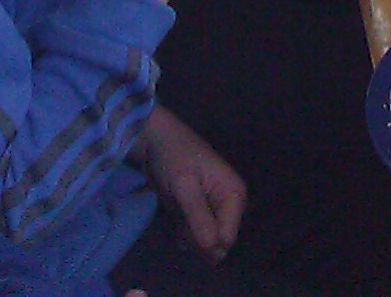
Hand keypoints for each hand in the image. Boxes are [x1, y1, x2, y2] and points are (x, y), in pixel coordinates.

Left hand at [143, 106, 245, 259]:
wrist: (156, 141)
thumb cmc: (173, 157)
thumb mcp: (184, 185)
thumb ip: (198, 216)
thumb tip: (215, 250)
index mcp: (234, 194)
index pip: (227, 238)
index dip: (206, 242)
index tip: (186, 229)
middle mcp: (229, 203)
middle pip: (218, 242)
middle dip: (198, 240)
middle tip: (180, 223)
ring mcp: (216, 208)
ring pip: (207, 241)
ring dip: (189, 237)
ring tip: (177, 218)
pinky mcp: (202, 211)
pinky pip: (198, 235)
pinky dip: (185, 234)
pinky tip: (176, 222)